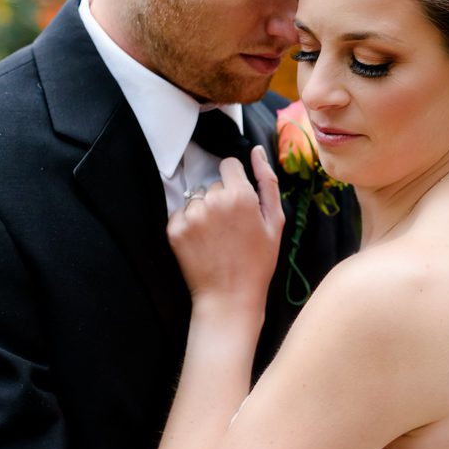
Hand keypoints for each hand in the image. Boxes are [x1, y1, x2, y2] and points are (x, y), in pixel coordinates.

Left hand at [167, 148, 283, 318]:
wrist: (230, 297)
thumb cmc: (258, 262)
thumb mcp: (275, 222)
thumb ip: (267, 181)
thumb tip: (257, 151)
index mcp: (240, 195)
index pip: (229, 164)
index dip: (236, 182)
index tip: (240, 203)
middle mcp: (213, 200)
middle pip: (214, 184)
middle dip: (222, 199)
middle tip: (232, 229)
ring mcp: (191, 215)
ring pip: (197, 198)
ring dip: (205, 212)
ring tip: (216, 238)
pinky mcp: (174, 229)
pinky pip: (181, 213)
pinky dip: (189, 225)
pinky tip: (203, 243)